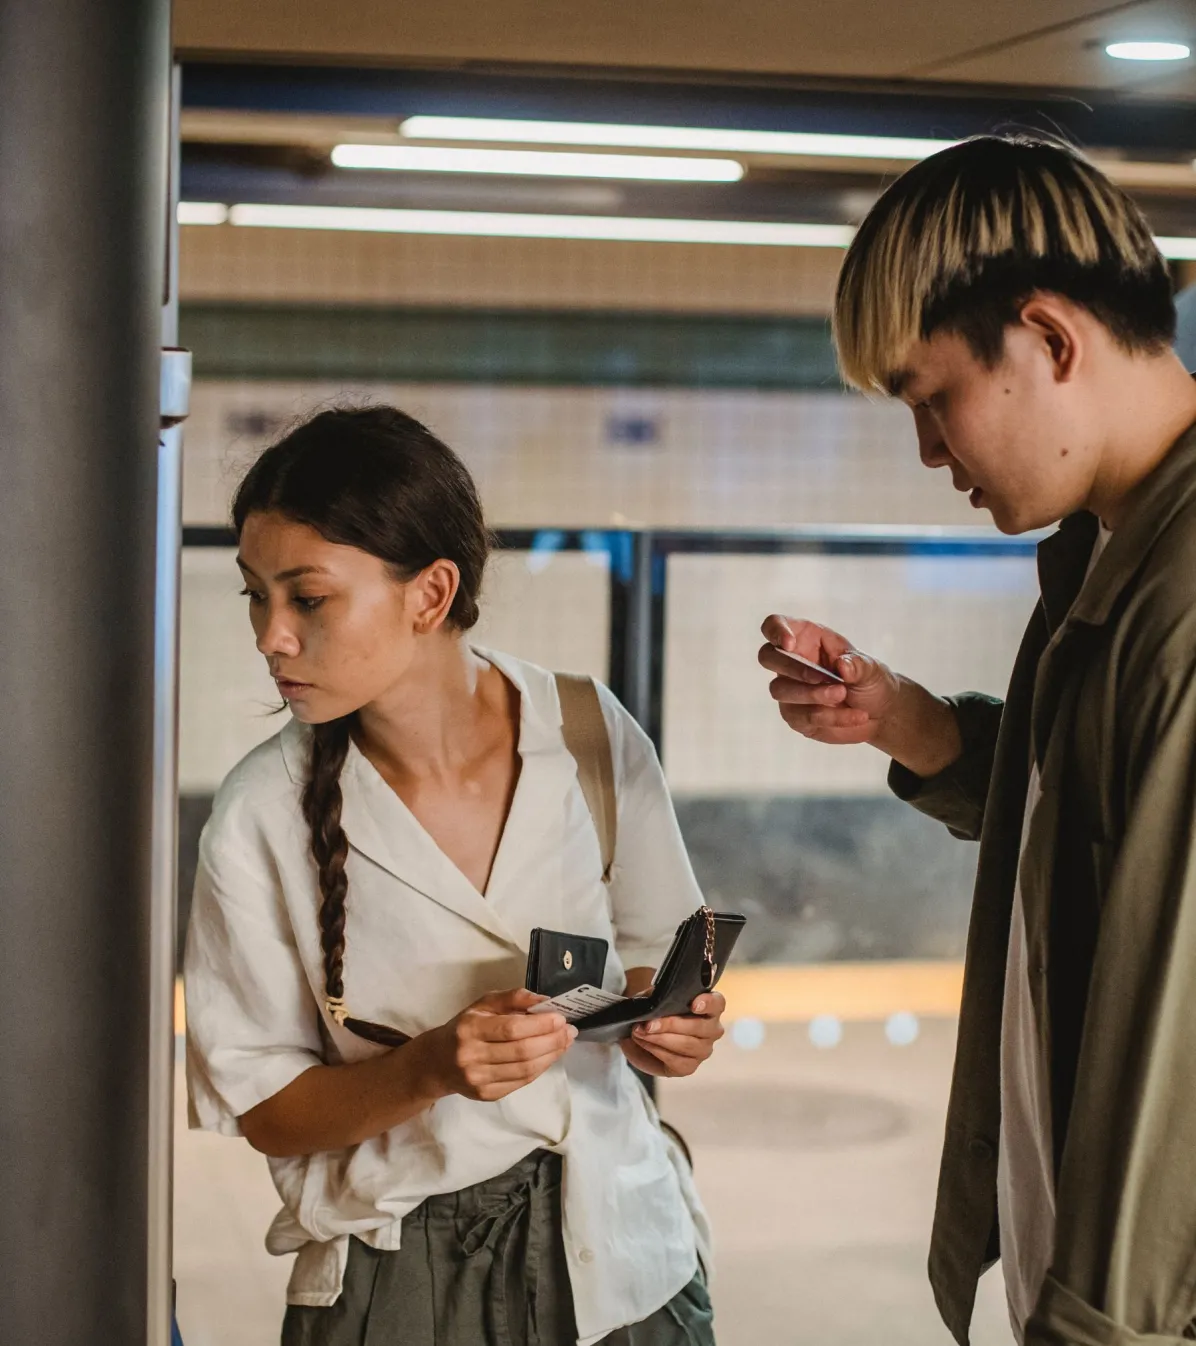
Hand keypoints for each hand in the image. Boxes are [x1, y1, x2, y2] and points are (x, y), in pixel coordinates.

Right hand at [419, 988, 575, 1102]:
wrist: (436, 1063)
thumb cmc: (464, 1028)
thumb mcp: (483, 1004)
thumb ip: (513, 998)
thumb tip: (544, 1000)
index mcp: (470, 1029)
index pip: (511, 1029)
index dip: (540, 1025)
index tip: (560, 1018)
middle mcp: (472, 1056)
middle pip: (522, 1052)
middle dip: (552, 1041)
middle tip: (570, 1031)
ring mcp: (479, 1080)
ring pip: (525, 1070)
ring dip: (551, 1056)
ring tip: (565, 1043)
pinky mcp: (486, 1095)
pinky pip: (521, 1082)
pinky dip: (540, 1068)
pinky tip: (549, 1056)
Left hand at [620, 992, 725, 1077]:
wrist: (642, 1032)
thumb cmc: (656, 1011)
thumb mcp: (655, 997)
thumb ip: (658, 996)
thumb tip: (654, 1001)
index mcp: (709, 1007)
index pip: (717, 1003)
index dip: (708, 1003)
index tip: (694, 1005)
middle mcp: (711, 1029)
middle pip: (700, 1027)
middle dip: (671, 1025)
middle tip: (649, 1024)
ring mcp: (703, 1050)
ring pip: (688, 1045)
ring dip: (661, 1038)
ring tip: (641, 1032)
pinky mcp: (690, 1067)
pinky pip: (677, 1061)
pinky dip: (658, 1051)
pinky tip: (645, 1043)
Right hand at [758, 614, 898, 745]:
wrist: (878, 713)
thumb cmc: (869, 680)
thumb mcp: (871, 668)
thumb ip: (858, 665)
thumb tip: (842, 665)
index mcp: (806, 638)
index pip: (774, 625)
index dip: (776, 631)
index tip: (789, 644)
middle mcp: (791, 661)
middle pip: (767, 657)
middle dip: (792, 668)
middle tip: (822, 678)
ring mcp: (789, 689)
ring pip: (780, 690)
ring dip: (813, 694)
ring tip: (843, 694)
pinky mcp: (794, 715)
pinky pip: (801, 716)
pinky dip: (829, 717)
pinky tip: (853, 716)